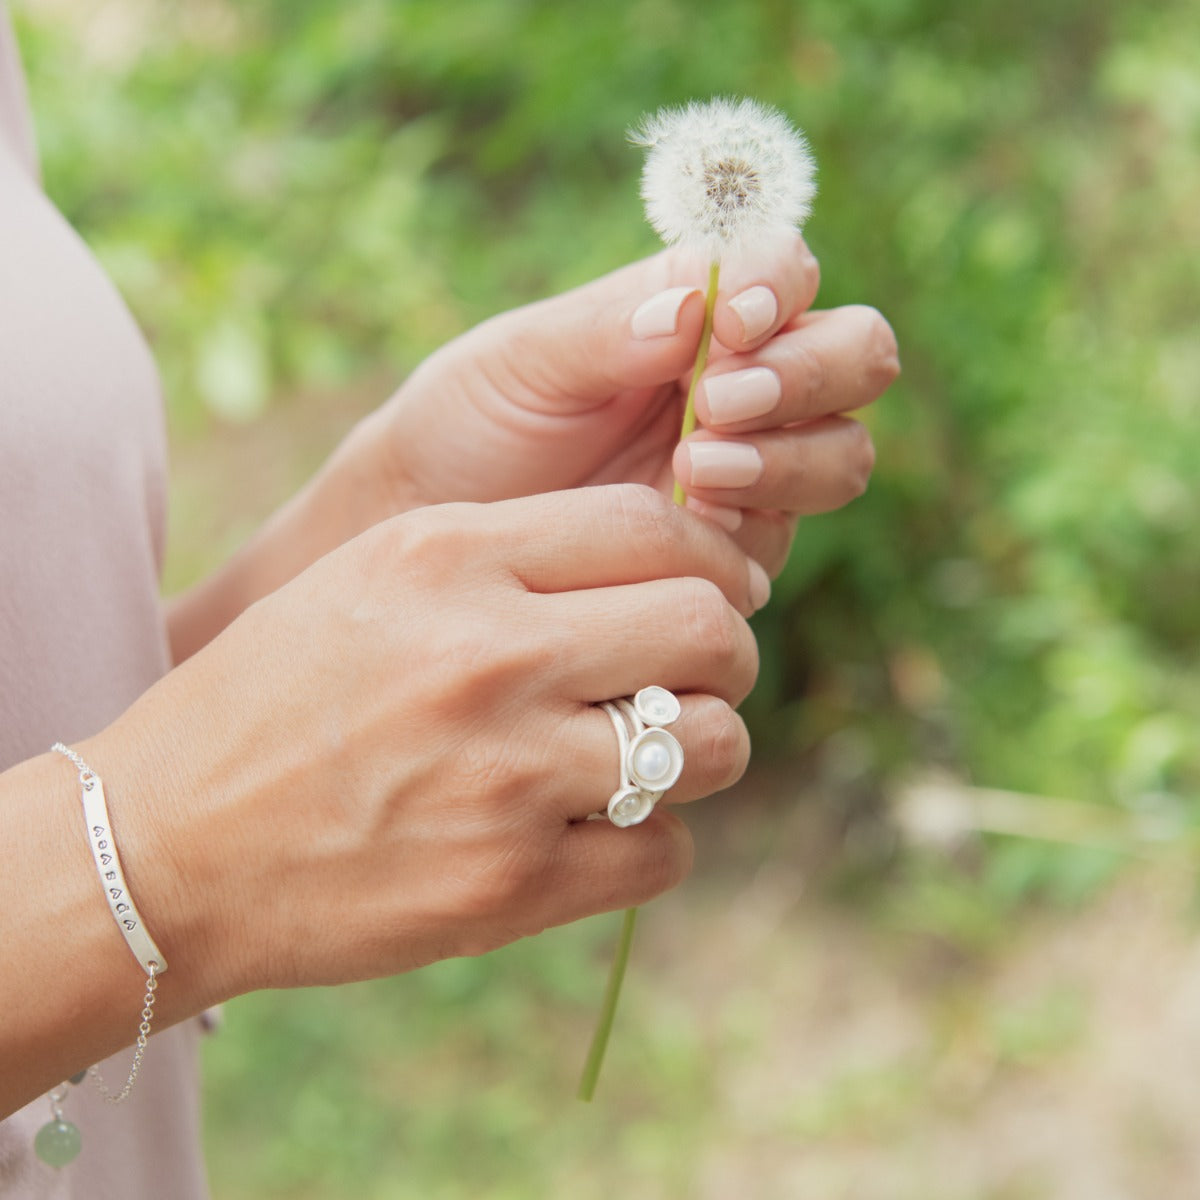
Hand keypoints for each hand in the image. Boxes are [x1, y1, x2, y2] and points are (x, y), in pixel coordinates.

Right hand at [101, 486, 764, 998]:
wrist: (164, 845)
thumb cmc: (272, 698)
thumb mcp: (375, 577)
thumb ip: (515, 558)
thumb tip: (663, 569)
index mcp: (449, 558)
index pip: (653, 526)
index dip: (711, 558)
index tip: (712, 590)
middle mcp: (488, 657)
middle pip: (710, 629)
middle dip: (725, 650)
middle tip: (693, 671)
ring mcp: (506, 778)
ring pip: (714, 744)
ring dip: (703, 746)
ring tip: (643, 752)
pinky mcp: (508, 887)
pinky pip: (666, 852)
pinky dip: (649, 840)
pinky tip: (590, 828)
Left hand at [345, 233, 898, 575]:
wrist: (443, 524)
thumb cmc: (476, 422)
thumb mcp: (524, 363)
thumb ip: (607, 331)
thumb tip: (696, 309)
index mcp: (700, 311)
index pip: (790, 272)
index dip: (784, 289)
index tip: (733, 325)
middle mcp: (746, 382)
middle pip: (857, 356)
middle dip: (807, 376)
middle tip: (716, 408)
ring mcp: (754, 467)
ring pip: (843, 452)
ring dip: (788, 459)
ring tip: (693, 473)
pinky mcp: (738, 545)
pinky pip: (787, 533)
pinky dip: (753, 527)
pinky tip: (689, 527)